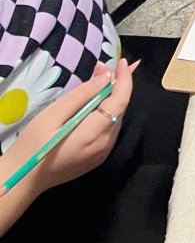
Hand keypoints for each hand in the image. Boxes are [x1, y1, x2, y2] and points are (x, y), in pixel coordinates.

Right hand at [8, 60, 133, 195]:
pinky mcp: (97, 158)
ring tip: (99, 81)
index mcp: (94, 133)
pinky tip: (96, 104)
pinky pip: (109, 130)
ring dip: (112, 99)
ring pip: (116, 119)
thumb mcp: (53, 115)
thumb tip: (106, 77)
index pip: (120, 101)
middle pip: (119, 109)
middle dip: (115, 86)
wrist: (22, 181)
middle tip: (102, 68)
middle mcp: (105, 144)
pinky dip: (107, 113)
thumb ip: (82, 95)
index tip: (122, 61)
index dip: (124, 80)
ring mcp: (103, 153)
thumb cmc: (33, 146)